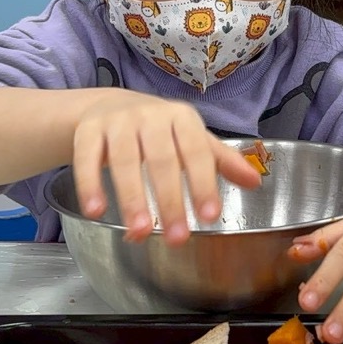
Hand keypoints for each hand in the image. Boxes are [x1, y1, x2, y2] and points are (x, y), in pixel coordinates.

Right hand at [71, 93, 261, 244]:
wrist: (108, 106)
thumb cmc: (159, 130)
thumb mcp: (192, 139)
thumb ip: (220, 161)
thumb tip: (255, 181)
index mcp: (182, 119)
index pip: (196, 152)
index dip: (203, 184)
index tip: (210, 216)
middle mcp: (150, 116)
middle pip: (161, 160)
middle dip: (169, 200)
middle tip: (177, 237)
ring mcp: (117, 122)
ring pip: (124, 161)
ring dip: (132, 198)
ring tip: (140, 232)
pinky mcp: (88, 131)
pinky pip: (87, 158)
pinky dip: (90, 184)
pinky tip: (96, 211)